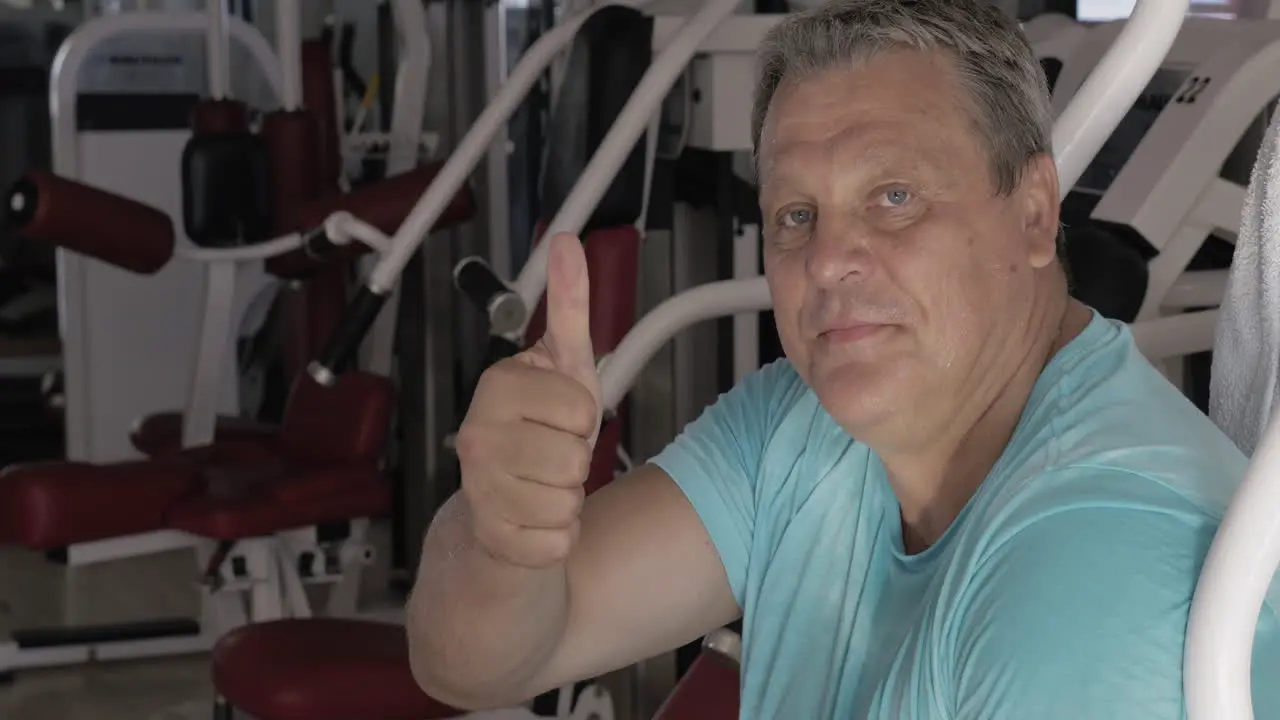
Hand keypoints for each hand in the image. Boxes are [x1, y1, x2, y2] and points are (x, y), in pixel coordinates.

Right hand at [456, 233, 602, 568]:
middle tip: (553, 455)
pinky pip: (558, 540)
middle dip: (577, 461)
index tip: (560, 417)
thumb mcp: (564, 366)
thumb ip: (569, 306)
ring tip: (544, 485)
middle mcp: (476, 435)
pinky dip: (559, 536)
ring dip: (568, 498)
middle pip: (575, 457)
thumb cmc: (539, 432)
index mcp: (496, 387)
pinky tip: (535, 519)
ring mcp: (478, 489)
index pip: (581, 407)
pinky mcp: (491, 537)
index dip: (583, 417)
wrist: (502, 507)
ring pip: (568, 500)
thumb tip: (568, 240)